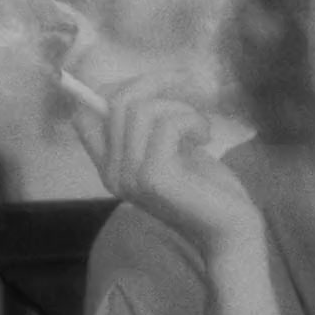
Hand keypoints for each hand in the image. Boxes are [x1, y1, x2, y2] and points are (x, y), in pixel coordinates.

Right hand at [70, 72, 263, 257]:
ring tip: (199, 127)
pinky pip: (167, 125)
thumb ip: (151, 127)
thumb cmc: (207, 188)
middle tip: (187, 89)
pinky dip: (192, 120)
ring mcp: (131, 178)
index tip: (151, 84)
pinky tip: (205, 137)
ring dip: (180, 107)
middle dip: (155, 84)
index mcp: (111, 169)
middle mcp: (113, 175)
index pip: (83, 117)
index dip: (111, 90)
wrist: (231, 231)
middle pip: (116, 104)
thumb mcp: (172, 149)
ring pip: (142, 110)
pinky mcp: (155, 178)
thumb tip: (142, 84)